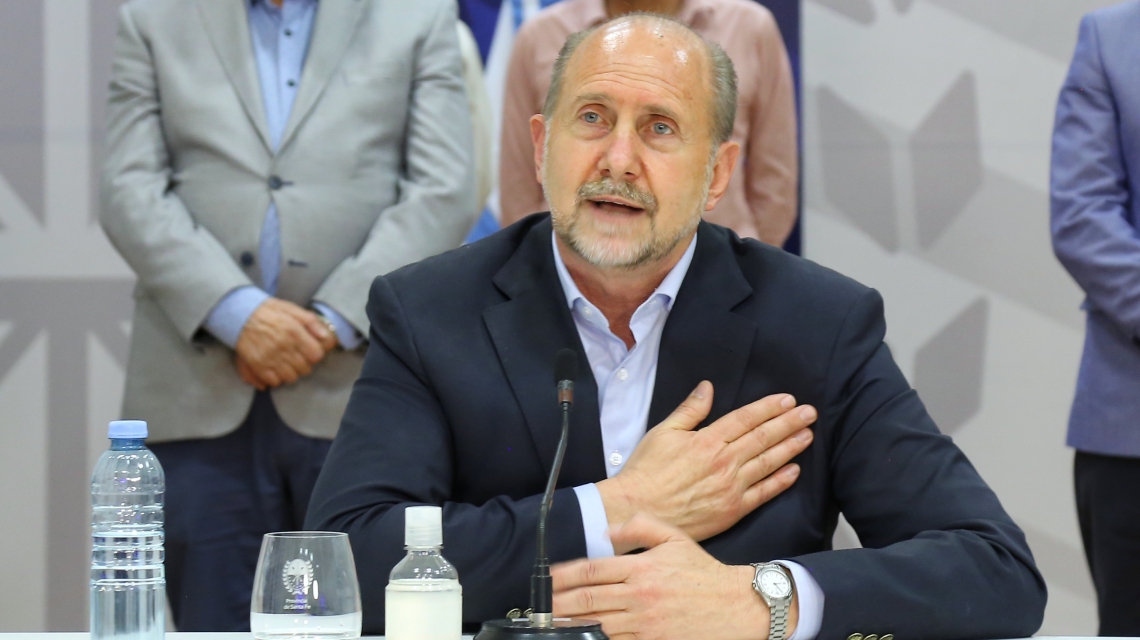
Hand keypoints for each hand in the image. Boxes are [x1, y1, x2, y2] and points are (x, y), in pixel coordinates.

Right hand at [234, 298, 336, 387]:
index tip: (310, 350)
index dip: (315, 354)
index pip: (316, 356)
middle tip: (297, 356)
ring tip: (286, 363)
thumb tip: (326, 336)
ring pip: (291, 378)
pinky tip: (275, 368)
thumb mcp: (292, 309)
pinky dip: (276, 378)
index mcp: (294, 333)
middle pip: (305, 369)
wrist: (239, 314)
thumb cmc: (268, 311)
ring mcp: (270, 358)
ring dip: (291, 372)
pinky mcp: (258, 366)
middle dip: (304, 363)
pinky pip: (274, 382)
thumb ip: (311, 322)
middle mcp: (284, 347)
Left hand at [552, 514, 796, 639]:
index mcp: (642, 567)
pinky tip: (586, 635)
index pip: (594, 569)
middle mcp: (640, 594)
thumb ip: (641, 527)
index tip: (550, 579)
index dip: (566, 575)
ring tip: (555, 623)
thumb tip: (608, 530)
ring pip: (599, 624)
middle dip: (560, 603)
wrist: (734, 605)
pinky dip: (600, 638)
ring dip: (574, 623)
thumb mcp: (675, 539)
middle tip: (542, 607)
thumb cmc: (703, 573)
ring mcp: (646, 622)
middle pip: (590, 599)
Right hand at [596, 381, 815, 550]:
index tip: (788, 399)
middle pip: (763, 437)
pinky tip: (794, 471)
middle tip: (809, 412)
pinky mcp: (732, 510)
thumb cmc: (646, 471)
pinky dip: (780, 481)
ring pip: (768, 462)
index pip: (746, 418)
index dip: (769, 407)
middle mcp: (725, 461)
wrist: (637, 509)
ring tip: (808, 435)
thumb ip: (689, 410)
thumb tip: (707, 387)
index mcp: (708, 440)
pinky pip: (763, 493)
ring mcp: (731, 487)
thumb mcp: (663, 432)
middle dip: (789, 423)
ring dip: (790, 447)